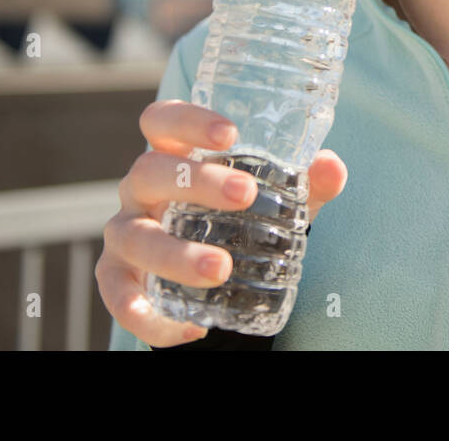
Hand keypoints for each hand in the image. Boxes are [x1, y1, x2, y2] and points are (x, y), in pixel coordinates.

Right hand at [95, 99, 347, 346]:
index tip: (229, 132)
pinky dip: (150, 317)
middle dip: (196, 181)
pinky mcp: (117, 279)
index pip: (162, 122)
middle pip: (149, 171)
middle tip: (245, 195)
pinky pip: (120, 298)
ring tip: (220, 269)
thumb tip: (331, 168)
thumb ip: (305, 184)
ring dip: (175, 253)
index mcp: (172, 157)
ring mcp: (124, 234)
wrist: (211, 273)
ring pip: (134, 237)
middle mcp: (140, 190)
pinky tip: (192, 328)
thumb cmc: (237, 217)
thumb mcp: (274, 199)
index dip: (187, 120)